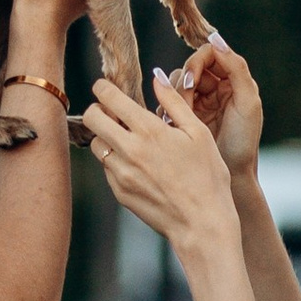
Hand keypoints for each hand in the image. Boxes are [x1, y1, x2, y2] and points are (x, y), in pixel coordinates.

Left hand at [81, 68, 240, 265]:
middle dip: (98, 109)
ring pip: (96, 144)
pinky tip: (138, 165)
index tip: (106, 88)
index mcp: (149, 130)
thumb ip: (174, 102)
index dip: (103, 88)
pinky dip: (115, 161)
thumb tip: (157, 77)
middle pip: (91, 118)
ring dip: (106, 137)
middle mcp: (129, 150)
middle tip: (112, 112)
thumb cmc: (208, 176)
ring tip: (128, 140)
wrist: (202, 223)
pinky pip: (107, 168)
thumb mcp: (198, 133)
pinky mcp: (119, 192)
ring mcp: (121, 173)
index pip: (109, 98)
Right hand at [170, 30, 263, 177]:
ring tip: (180, 116)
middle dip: (185, 82)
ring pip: (176, 82)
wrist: (230, 175)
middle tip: (186, 101)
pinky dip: (167, 108)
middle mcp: (216, 87)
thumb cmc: (244, 141)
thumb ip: (237, 68)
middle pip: (190, 66)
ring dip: (175, 96)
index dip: (198, 63)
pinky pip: (168, 101)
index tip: (193, 81)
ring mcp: (199, 101)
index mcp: (233, 80)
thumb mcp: (248, 103)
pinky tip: (171, 122)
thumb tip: (216, 40)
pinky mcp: (184, 115)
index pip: (209, 55)